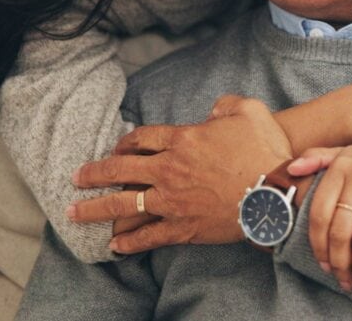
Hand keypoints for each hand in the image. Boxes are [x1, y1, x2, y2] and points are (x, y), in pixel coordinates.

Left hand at [68, 95, 292, 252]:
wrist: (277, 192)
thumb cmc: (265, 149)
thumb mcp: (248, 110)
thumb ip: (226, 105)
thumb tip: (214, 111)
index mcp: (183, 139)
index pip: (142, 138)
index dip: (125, 142)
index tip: (115, 148)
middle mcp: (170, 169)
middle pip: (121, 169)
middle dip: (94, 173)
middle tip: (75, 178)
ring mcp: (174, 201)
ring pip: (124, 205)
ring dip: (96, 209)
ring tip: (74, 212)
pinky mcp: (184, 228)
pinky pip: (149, 236)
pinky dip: (130, 242)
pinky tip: (114, 246)